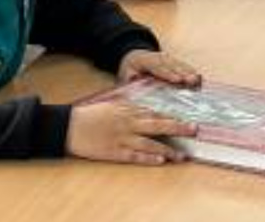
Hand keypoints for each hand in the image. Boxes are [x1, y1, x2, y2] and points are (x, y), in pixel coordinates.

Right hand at [66, 100, 195, 165]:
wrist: (69, 126)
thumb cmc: (91, 114)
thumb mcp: (112, 104)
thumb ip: (131, 105)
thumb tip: (148, 106)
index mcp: (128, 109)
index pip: (156, 112)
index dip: (173, 116)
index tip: (189, 118)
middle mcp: (129, 123)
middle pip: (158, 125)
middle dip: (178, 128)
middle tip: (194, 130)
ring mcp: (122, 138)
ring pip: (150, 144)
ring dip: (167, 149)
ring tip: (181, 155)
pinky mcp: (114, 152)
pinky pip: (135, 156)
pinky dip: (149, 158)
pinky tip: (161, 160)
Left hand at [118, 49, 201, 86]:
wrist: (134, 55)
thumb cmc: (130, 68)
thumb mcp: (125, 72)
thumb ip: (129, 76)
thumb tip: (134, 79)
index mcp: (147, 61)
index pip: (159, 68)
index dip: (169, 74)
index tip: (177, 80)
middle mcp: (160, 58)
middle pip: (173, 66)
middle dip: (183, 73)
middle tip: (192, 81)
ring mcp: (168, 58)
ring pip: (180, 65)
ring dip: (190, 73)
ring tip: (198, 81)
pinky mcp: (173, 61)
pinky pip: (183, 65)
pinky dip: (191, 71)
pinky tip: (198, 78)